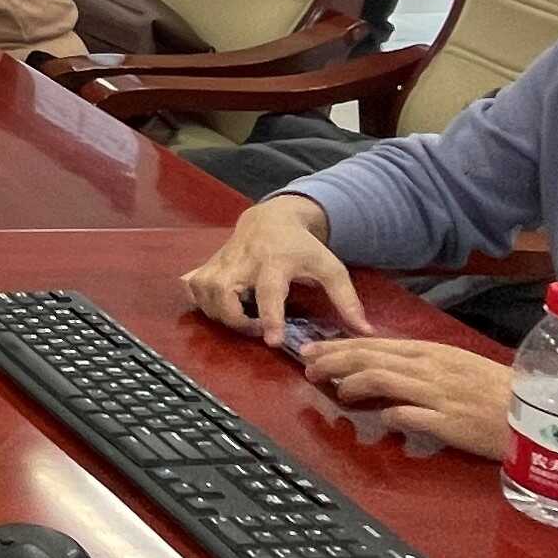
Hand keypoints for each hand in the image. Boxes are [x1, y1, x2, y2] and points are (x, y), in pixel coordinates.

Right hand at [177, 193, 368, 345]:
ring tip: (239, 319)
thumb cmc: (303, 246)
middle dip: (234, 319)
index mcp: (275, 262)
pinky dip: (198, 299)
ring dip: (216, 312)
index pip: (268, 292)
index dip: (269, 317)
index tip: (272, 341)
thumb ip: (347, 300)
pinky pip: (192, 284)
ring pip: (203, 290)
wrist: (272, 217)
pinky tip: (215, 306)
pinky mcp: (209, 263)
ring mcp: (222, 261)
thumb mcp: (330, 267)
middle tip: (254, 329)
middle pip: (223, 292)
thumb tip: (365, 330)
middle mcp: (244, 261)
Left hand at [296, 333, 514, 457]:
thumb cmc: (498, 391)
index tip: (313, 351)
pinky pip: (409, 415)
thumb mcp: (457, 367)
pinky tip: (377, 419)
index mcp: (432, 352)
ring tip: (335, 391)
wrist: (536, 412)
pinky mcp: (448, 422)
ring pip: (382, 379)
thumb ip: (422, 367)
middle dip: (333, 361)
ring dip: (352, 384)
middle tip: (308, 367)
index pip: (375, 345)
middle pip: (370, 357)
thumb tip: (387, 369)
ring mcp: (438, 394)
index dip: (339, 347)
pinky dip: (388, 415)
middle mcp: (430, 368)